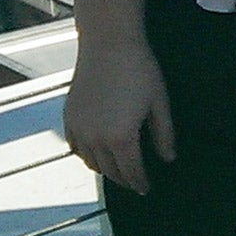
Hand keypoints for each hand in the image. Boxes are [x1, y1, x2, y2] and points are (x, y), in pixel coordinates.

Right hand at [64, 35, 173, 194]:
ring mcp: (78, 128)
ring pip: (90, 161)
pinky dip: (86, 154)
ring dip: (105, 169)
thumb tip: (168, 159)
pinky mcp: (68, 117)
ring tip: (118, 170)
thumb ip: (163, 134)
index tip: (146, 189)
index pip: (131, 170)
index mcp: (121, 137)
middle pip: (109, 170)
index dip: (140, 182)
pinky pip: (75, 146)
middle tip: (135, 183)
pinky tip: (96, 153)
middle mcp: (95, 138)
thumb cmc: (140, 71)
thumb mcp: (159, 103)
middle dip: (124, 179)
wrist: (108, 45)